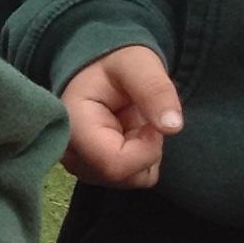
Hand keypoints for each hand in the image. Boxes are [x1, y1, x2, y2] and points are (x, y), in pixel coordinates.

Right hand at [60, 45, 181, 187]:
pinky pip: (131, 178)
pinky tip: (129, 134)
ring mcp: (80, 166)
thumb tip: (173, 127)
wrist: (95, 68)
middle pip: (122, 176)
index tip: (150, 120)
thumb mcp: (137, 64)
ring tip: (132, 122)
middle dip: (145, 148)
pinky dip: (140, 158)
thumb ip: (155, 90)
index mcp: (72, 126)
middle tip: (139, 116)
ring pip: (129, 180)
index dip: (146, 148)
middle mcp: (70, 154)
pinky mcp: (92, 172)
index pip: (114, 164)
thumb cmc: (113, 63)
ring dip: (143, 152)